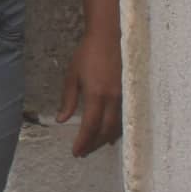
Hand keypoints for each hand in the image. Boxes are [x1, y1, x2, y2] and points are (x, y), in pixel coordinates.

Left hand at [58, 27, 121, 156]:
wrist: (109, 38)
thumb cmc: (87, 55)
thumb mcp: (72, 76)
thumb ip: (68, 99)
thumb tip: (62, 119)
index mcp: (97, 95)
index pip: (90, 126)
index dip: (83, 141)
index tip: (76, 152)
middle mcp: (113, 100)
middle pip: (105, 131)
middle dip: (94, 144)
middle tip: (82, 153)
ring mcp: (124, 98)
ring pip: (116, 127)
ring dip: (104, 139)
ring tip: (92, 146)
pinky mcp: (129, 95)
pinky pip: (123, 119)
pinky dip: (114, 130)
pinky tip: (108, 135)